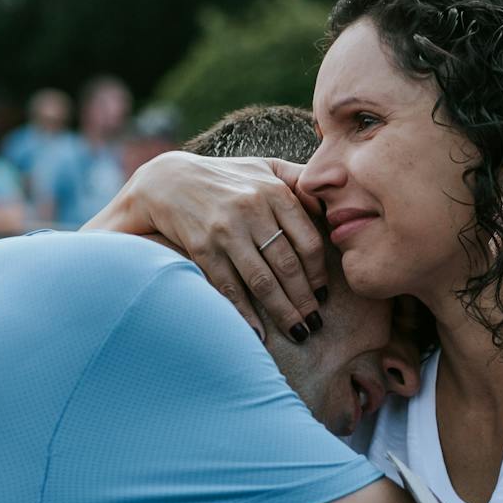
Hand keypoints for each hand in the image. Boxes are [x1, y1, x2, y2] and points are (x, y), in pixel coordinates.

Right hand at [88, 152, 326, 342]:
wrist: (167, 181)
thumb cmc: (226, 178)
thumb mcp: (264, 168)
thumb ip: (299, 181)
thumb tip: (334, 202)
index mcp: (274, 191)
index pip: (308, 241)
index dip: (318, 273)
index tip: (323, 295)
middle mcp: (252, 209)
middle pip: (288, 266)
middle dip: (304, 300)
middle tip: (315, 323)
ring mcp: (226, 230)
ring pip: (262, 281)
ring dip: (283, 312)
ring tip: (298, 333)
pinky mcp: (202, 247)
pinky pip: (229, 287)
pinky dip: (245, 313)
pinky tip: (258, 334)